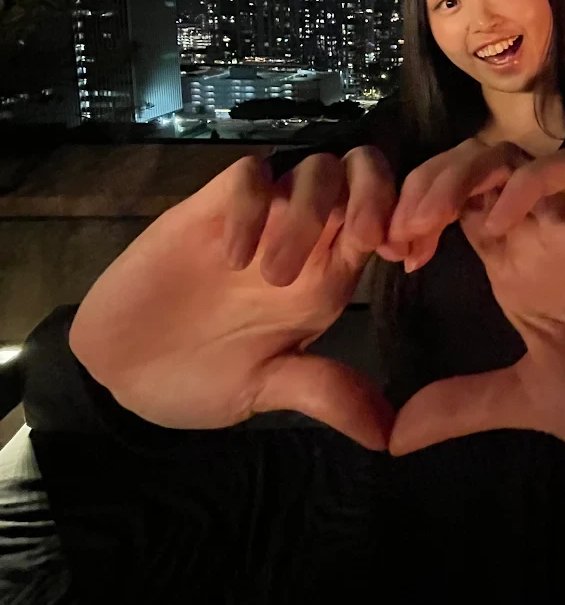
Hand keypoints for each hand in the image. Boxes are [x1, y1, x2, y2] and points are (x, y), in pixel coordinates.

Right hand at [69, 147, 399, 449]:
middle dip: (374, 191)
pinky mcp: (209, 208)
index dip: (405, 222)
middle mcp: (303, 239)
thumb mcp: (266, 389)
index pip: (386, 221)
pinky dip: (250, 206)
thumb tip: (388, 436)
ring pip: (313, 168)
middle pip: (361, 174)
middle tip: (357, 238)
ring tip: (271, 274)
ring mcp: (258, 219)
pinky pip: (247, 175)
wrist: (118, 370)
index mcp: (328, 277)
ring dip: (307, 213)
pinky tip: (230, 255)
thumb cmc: (198, 376)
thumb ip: (324, 393)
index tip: (399, 255)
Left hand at [387, 145, 564, 461]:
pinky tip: (496, 221)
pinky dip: (527, 183)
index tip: (384, 253)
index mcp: (518, 270)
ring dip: (457, 177)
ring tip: (425, 220)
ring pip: (509, 160)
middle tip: (392, 233)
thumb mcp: (532, 403)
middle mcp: (541, 238)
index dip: (410, 217)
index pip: (452, 212)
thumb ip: (466, 406)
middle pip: (469, 175)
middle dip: (420, 189)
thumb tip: (393, 437)